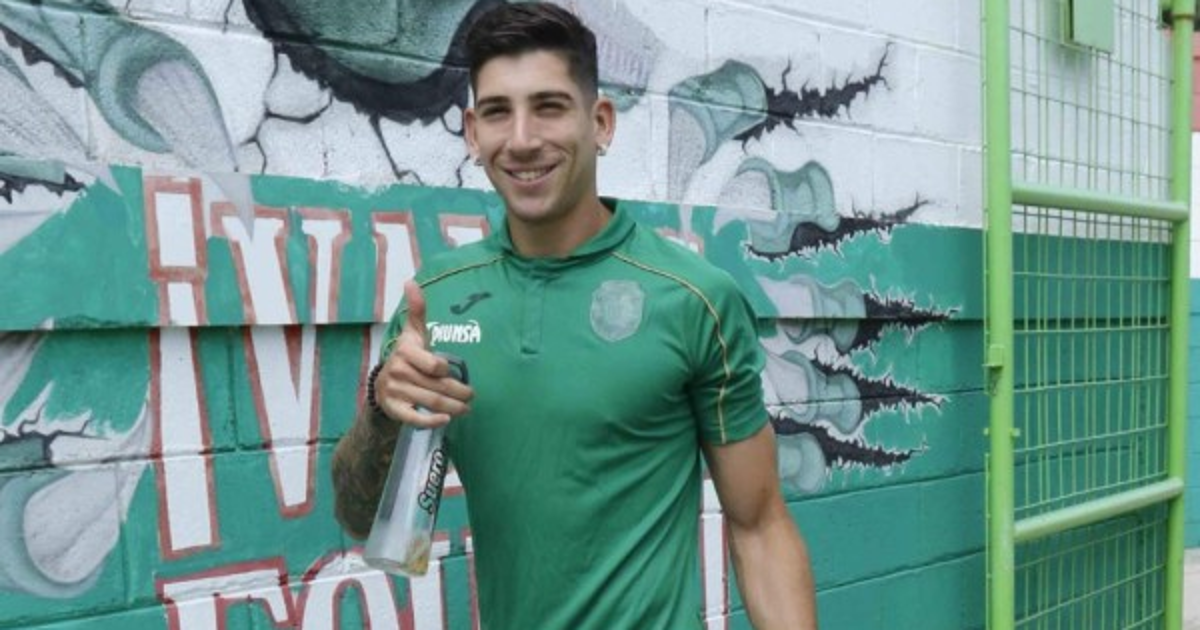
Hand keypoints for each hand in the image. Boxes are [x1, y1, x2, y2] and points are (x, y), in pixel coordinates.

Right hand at [374, 281, 473, 427]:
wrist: (382, 384)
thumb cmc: (406, 356)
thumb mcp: (412, 333)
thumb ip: (417, 310)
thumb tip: (411, 282)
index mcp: (405, 351)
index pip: (435, 365)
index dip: (448, 371)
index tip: (455, 373)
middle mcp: (398, 371)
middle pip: (438, 386)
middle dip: (460, 393)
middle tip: (472, 396)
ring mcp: (395, 392)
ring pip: (431, 403)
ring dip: (454, 408)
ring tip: (466, 408)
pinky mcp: (394, 409)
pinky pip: (415, 419)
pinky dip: (432, 421)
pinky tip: (446, 419)